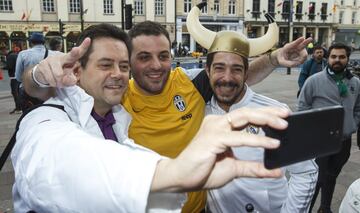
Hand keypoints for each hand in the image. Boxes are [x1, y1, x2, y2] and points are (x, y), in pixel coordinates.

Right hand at [34, 38, 90, 86]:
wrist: (43, 74)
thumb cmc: (60, 74)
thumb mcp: (68, 78)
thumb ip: (72, 80)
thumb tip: (72, 80)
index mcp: (70, 59)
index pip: (78, 53)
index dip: (84, 46)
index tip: (88, 40)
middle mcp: (61, 57)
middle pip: (70, 56)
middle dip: (74, 53)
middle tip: (76, 50)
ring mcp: (51, 60)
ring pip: (59, 75)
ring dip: (59, 82)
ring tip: (59, 80)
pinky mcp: (42, 65)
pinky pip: (51, 78)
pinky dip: (53, 83)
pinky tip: (52, 80)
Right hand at [152, 107, 289, 191]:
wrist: (181, 178)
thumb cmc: (202, 171)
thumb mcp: (234, 169)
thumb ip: (254, 168)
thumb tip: (275, 170)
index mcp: (221, 126)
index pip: (246, 116)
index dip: (265, 114)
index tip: (282, 116)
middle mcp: (217, 123)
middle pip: (247, 112)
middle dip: (268, 112)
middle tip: (286, 115)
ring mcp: (214, 128)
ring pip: (243, 117)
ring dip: (265, 119)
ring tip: (283, 125)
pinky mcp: (212, 138)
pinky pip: (239, 137)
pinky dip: (257, 139)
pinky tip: (271, 143)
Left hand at [274, 37, 312, 66]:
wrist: (281, 56)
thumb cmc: (280, 58)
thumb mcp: (281, 62)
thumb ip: (287, 63)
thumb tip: (296, 64)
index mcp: (287, 47)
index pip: (293, 44)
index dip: (298, 41)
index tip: (302, 38)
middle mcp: (294, 47)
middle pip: (302, 44)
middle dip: (307, 42)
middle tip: (311, 38)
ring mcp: (299, 50)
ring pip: (304, 53)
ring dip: (303, 58)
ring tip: (298, 62)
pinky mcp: (301, 54)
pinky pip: (303, 58)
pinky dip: (301, 61)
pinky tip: (297, 62)